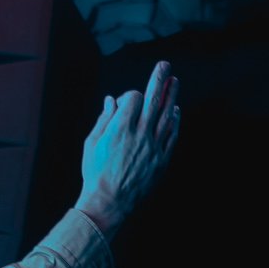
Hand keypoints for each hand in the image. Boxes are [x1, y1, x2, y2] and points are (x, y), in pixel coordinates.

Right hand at [77, 60, 180, 236]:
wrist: (110, 202)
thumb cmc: (95, 173)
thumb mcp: (92, 142)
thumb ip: (104, 118)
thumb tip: (111, 99)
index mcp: (120, 128)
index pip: (134, 98)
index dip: (132, 94)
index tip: (128, 100)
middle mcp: (139, 134)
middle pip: (153, 100)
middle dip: (159, 80)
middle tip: (165, 65)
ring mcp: (153, 148)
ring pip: (166, 116)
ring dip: (171, 96)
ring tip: (175, 81)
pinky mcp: (161, 161)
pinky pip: (171, 136)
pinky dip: (175, 122)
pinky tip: (176, 111)